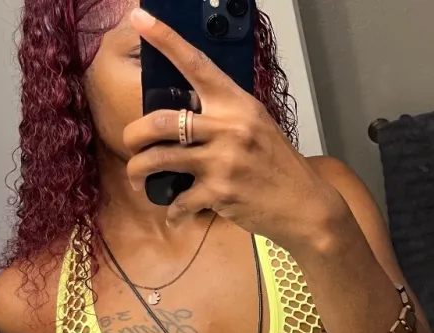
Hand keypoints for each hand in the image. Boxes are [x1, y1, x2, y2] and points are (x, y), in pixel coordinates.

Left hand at [125, 8, 348, 251]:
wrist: (303, 205)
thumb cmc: (278, 166)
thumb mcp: (256, 126)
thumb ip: (224, 115)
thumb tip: (185, 112)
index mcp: (236, 103)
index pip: (196, 64)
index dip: (165, 40)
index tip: (139, 18)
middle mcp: (228, 127)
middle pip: (160, 121)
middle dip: (133, 135)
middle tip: (130, 143)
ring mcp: (222, 161)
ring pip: (158, 160)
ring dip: (139, 171)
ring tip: (137, 178)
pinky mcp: (218, 193)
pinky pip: (178, 200)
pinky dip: (172, 210)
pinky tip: (175, 213)